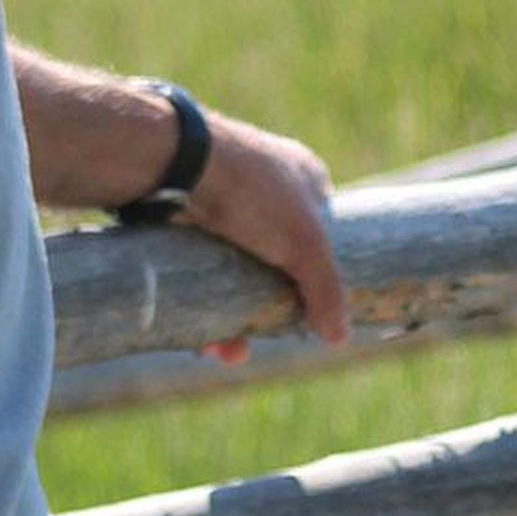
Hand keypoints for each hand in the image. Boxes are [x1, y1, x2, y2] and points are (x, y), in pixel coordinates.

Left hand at [183, 115, 349, 348]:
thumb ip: (327, 292)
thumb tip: (340, 337)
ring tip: (224, 351)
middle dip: (267, 306)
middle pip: (274, 260)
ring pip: (232, 270)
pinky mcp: (184, 218)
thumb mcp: (305, 244)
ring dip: (230, 315)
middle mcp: (263, 186)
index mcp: (302, 176)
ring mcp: (221, 202)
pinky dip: (199, 302)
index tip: (310, 310)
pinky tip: (200, 336)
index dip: (318, 270)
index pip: (321, 229)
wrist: (176, 164)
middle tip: (259, 337)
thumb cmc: (254, 192)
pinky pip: (197, 269)